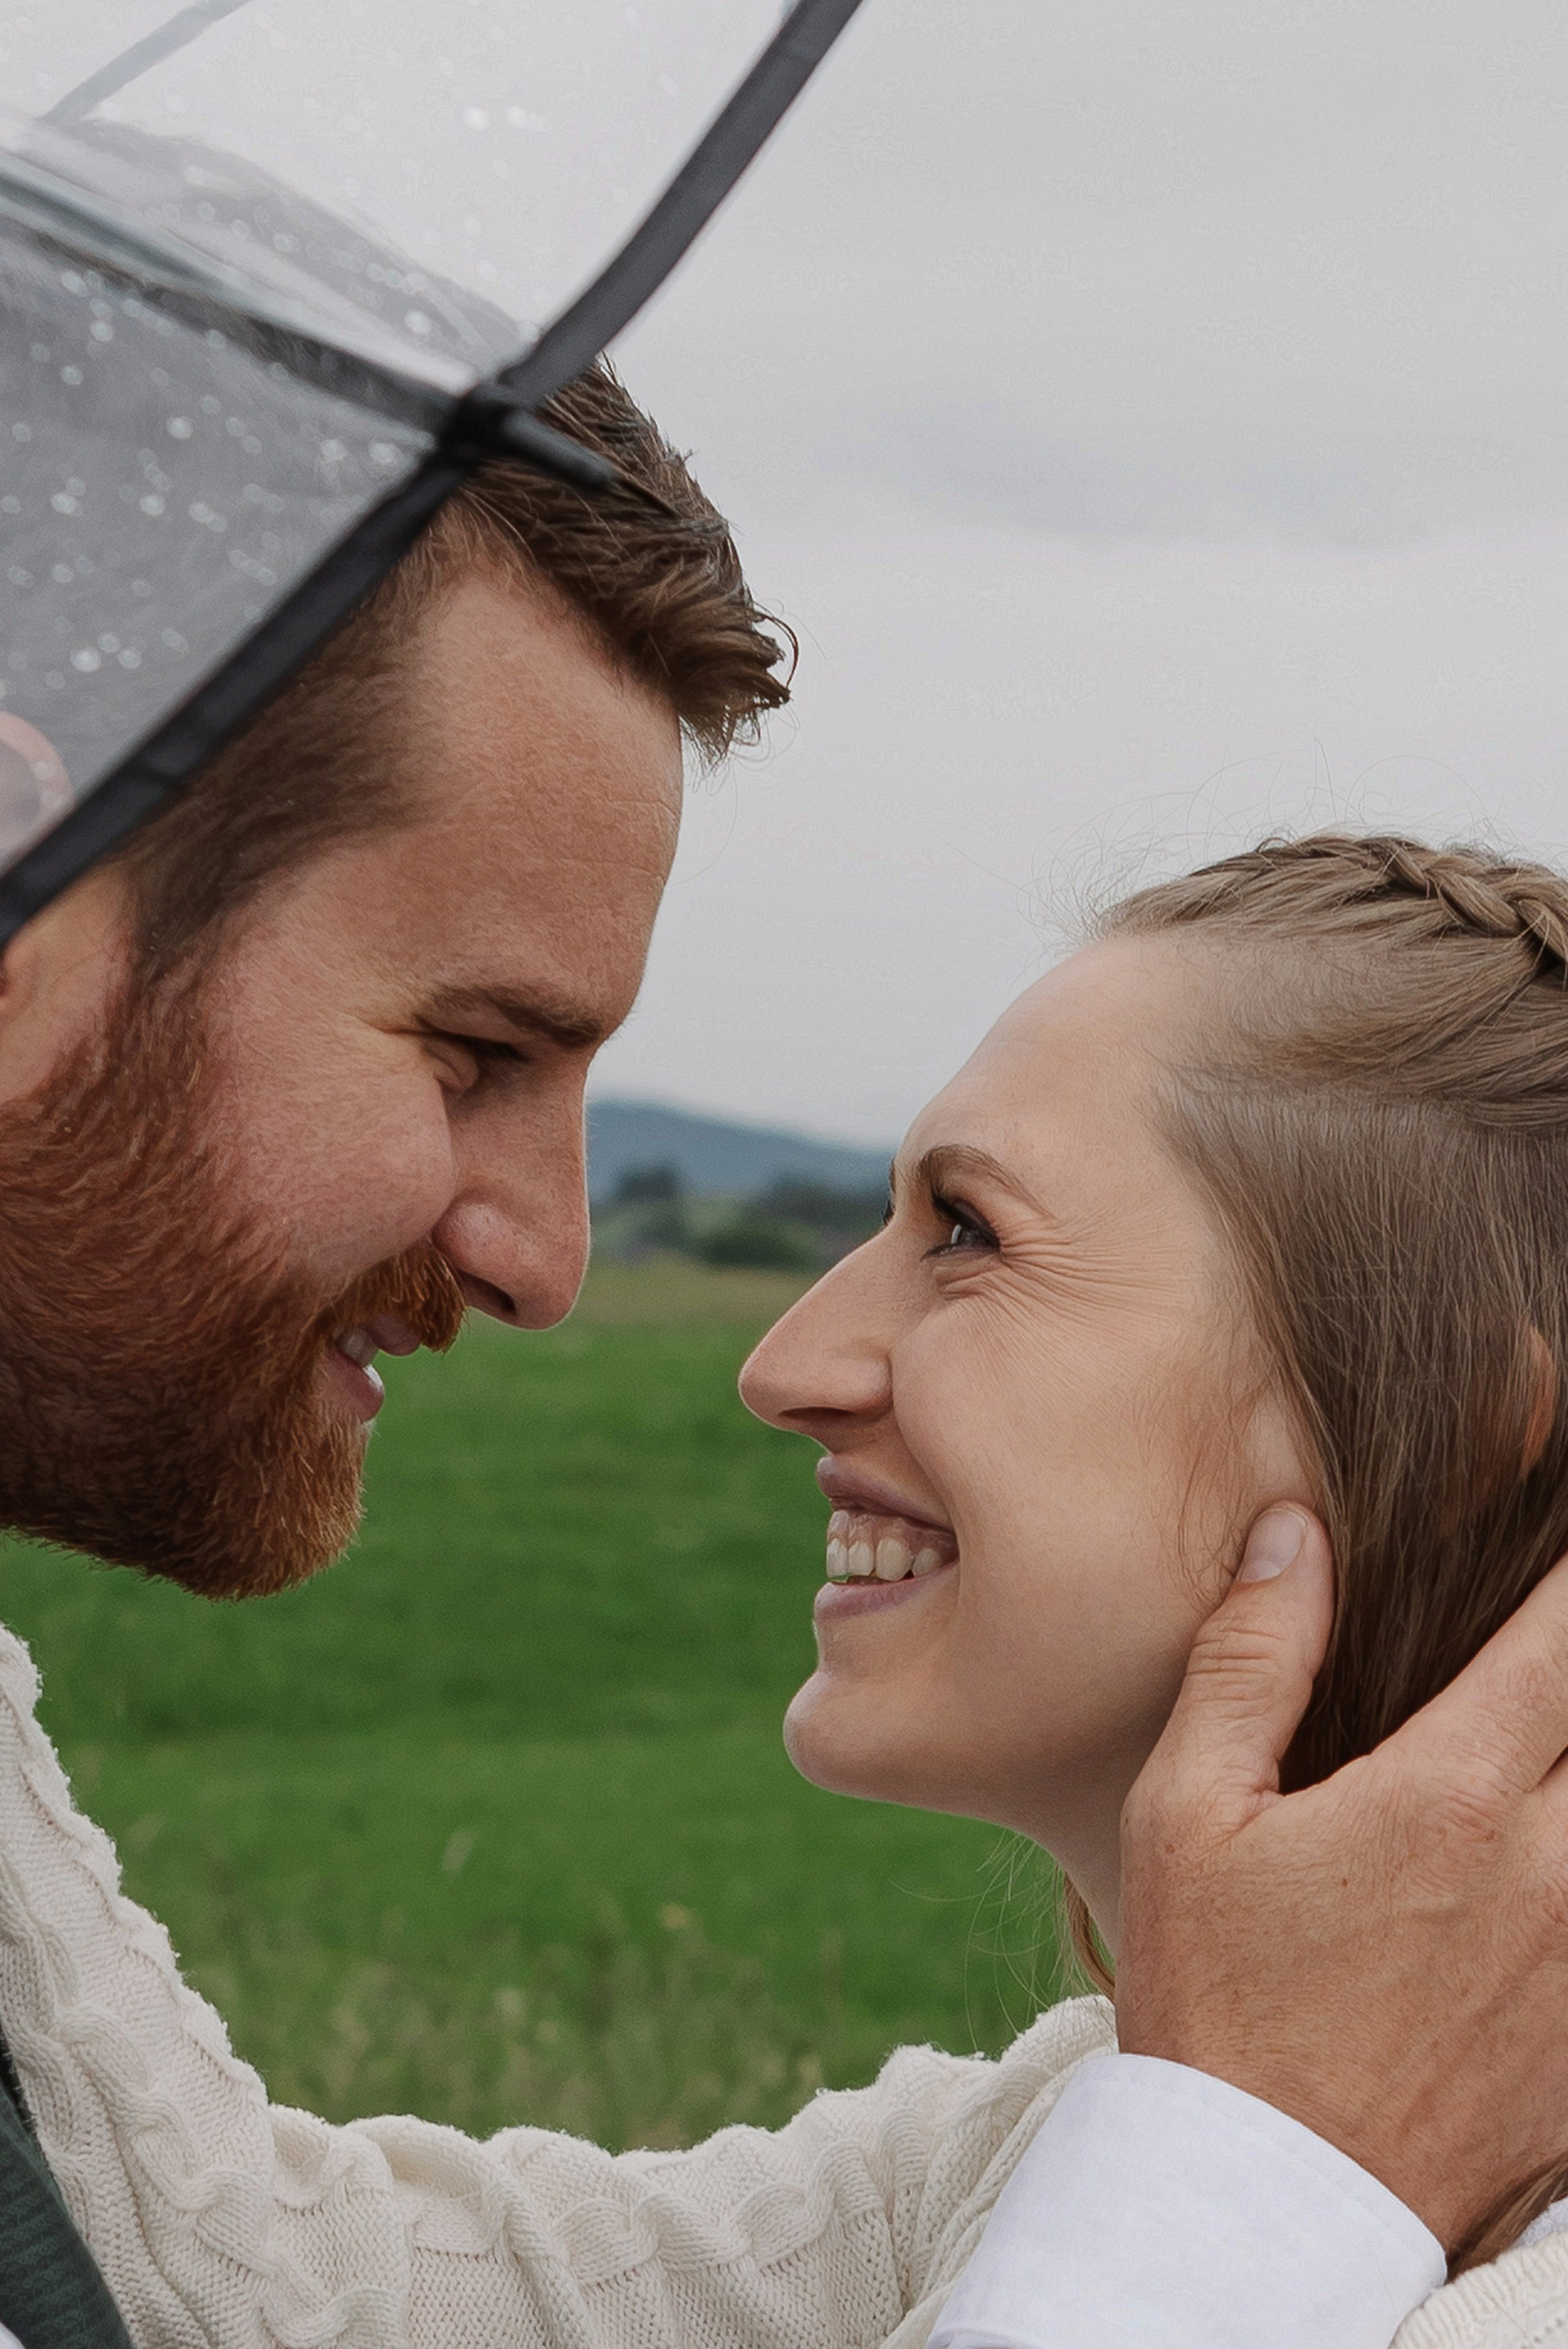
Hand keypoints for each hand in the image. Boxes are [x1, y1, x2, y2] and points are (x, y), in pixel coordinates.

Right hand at [1116, 1504, 1567, 2255]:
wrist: (1266, 2207)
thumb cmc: (1215, 2001)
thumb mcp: (1190, 1813)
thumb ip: (1253, 1659)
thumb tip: (1293, 1533)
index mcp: (1448, 1798)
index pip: (1560, 1637)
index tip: (1558, 1514)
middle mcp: (1548, 1870)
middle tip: (1546, 1648)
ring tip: (1547, 1743)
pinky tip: (1538, 1852)